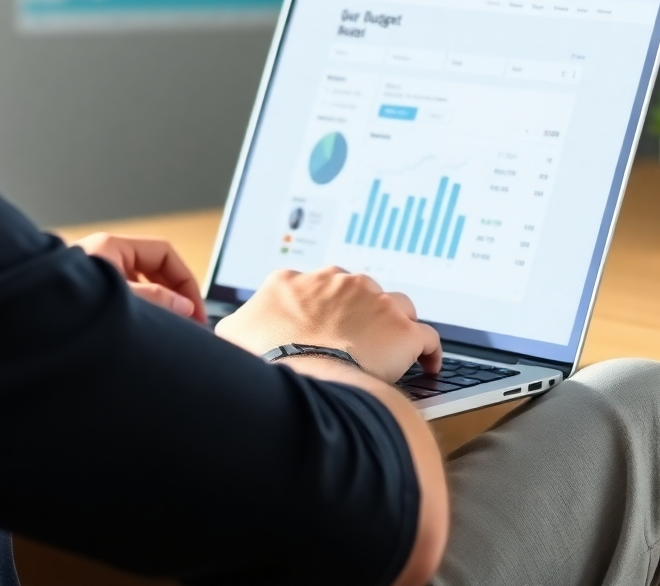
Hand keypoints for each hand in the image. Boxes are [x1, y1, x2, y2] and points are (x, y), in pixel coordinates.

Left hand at [75, 232, 206, 323]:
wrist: (22, 325)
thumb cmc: (63, 307)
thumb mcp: (119, 301)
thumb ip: (156, 301)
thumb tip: (186, 307)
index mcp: (112, 247)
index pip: (164, 254)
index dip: (186, 280)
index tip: (196, 309)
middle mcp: (105, 258)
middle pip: (155, 269)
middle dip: (177, 295)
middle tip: (191, 323)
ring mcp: (97, 279)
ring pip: (143, 287)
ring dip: (162, 306)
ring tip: (174, 331)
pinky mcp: (91, 300)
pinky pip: (128, 301)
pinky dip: (144, 314)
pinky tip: (151, 333)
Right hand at [215, 266, 440, 383]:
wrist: (299, 378)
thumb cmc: (264, 359)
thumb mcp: (233, 335)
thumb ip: (237, 325)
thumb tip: (232, 329)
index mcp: (294, 281)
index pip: (312, 286)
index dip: (320, 308)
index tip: (322, 326)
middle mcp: (336, 281)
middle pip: (355, 291)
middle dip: (357, 312)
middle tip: (354, 341)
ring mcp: (372, 303)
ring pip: (394, 305)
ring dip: (392, 324)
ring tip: (391, 348)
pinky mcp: (401, 331)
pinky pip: (425, 337)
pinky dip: (428, 350)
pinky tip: (427, 364)